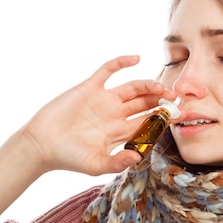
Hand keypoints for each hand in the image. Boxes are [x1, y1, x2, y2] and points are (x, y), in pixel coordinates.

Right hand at [18, 55, 175, 176]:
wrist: (40, 144)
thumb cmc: (68, 158)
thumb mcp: (95, 165)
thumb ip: (117, 162)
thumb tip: (138, 157)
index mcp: (120, 132)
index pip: (148, 123)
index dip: (165, 119)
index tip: (182, 116)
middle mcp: (116, 114)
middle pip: (145, 104)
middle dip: (162, 102)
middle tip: (177, 100)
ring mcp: (104, 99)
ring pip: (133, 87)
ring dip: (148, 85)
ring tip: (161, 87)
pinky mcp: (90, 87)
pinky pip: (108, 70)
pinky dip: (121, 62)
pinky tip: (135, 58)